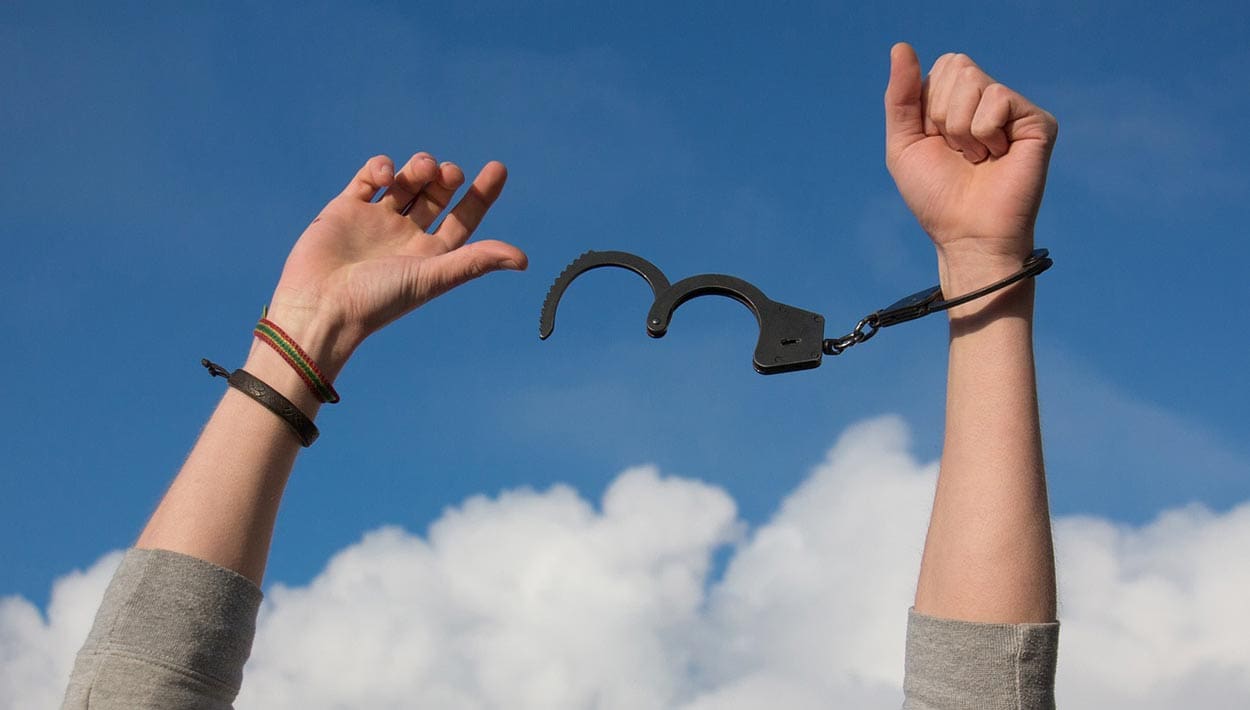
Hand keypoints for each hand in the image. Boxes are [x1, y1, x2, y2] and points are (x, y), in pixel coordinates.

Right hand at [263, 153, 526, 374]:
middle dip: (447, 178)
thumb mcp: (432, 277)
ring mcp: (376, 221)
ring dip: (419, 168)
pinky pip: (369, 178)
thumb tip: (523, 259)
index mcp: (430, 256)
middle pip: (436, 195)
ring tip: (423, 170)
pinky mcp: (345, 209)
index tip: (498, 168)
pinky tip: (388, 176)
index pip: (463, 219)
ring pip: (406, 182)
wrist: (320, 306)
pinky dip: (382, 167)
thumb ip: (475, 262)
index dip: (482, 194)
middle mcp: (405, 237)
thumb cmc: (378, 300)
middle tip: (451, 174)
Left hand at [884, 43, 1056, 284]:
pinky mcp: (1037, 122)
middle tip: (958, 151)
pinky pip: (997, 98)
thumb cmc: (936, 196)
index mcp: (959, 101)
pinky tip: (996, 156)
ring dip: (961, 128)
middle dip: (942, 114)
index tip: (936, 142)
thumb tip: (901, 46)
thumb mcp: (903, 144)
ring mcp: (1014, 110)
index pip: (940, 68)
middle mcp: (989, 100)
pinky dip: (983, 133)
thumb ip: (900, 96)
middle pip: (956, 66)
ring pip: (973, 81)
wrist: (965, 233)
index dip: (927, 108)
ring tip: (976, 157)